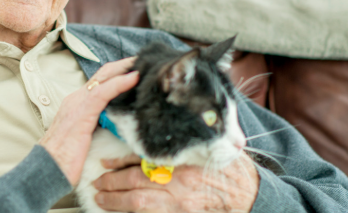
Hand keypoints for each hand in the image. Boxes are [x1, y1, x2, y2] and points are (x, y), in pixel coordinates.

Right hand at [39, 57, 138, 184]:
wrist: (46, 170)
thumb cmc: (63, 161)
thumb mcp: (83, 139)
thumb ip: (96, 128)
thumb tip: (114, 128)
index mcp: (76, 104)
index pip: (100, 81)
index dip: (118, 73)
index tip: (136, 69)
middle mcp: (76, 99)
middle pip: (104, 74)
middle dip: (124, 65)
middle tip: (145, 60)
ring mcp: (78, 104)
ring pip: (105, 77)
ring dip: (125, 68)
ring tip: (144, 63)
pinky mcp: (82, 113)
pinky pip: (103, 92)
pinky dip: (120, 82)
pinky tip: (134, 78)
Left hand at [93, 152, 259, 211]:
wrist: (250, 195)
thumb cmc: (230, 170)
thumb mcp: (207, 149)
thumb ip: (182, 146)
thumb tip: (157, 142)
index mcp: (181, 159)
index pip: (142, 158)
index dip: (120, 161)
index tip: (106, 162)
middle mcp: (177, 180)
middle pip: (134, 180)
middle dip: (111, 182)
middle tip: (96, 182)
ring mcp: (178, 202)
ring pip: (137, 202)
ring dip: (115, 200)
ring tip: (101, 198)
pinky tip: (122, 212)